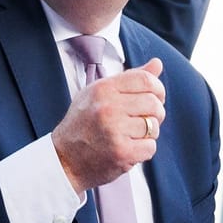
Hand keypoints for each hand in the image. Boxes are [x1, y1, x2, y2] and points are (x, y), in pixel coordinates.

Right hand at [52, 57, 165, 191]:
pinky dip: (144, 150)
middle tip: (144, 120)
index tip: (155, 98)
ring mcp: (114, 130)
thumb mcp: (99, 93)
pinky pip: (150, 147)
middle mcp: (108, 107)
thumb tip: (157, 63)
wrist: (65, 159)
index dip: (157, 88)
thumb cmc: (84, 123)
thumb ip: (130, 78)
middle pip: (153, 103)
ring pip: (153, 126)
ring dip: (149, 133)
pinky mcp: (121, 152)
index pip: (145, 79)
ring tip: (133, 135)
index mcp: (103, 88)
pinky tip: (130, 148)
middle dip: (156, 113)